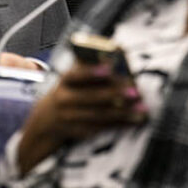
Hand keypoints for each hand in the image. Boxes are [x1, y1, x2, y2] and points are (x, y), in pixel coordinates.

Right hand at [15, 63, 146, 173]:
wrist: (46, 121)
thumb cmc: (68, 92)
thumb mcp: (71, 78)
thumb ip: (87, 66)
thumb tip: (114, 54)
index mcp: (64, 81)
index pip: (76, 75)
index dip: (91, 72)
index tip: (108, 68)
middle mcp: (64, 100)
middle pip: (91, 98)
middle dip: (114, 94)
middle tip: (135, 91)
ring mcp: (70, 118)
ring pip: (99, 115)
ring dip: (123, 113)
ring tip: (142, 108)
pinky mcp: (79, 132)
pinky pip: (102, 129)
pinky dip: (120, 124)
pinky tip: (135, 120)